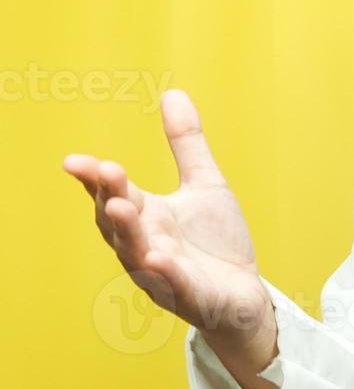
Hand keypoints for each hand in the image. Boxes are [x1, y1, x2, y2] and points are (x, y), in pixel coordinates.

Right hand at [63, 88, 273, 351]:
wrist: (243, 294)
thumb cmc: (215, 242)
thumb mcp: (205, 184)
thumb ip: (186, 144)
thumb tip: (172, 93)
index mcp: (146, 216)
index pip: (113, 194)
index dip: (95, 179)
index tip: (75, 160)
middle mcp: (145, 244)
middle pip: (120, 222)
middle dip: (111, 197)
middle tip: (107, 171)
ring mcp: (163, 274)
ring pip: (138, 252)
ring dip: (129, 231)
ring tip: (122, 208)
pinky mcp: (189, 295)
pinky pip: (174, 284)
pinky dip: (164, 272)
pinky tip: (158, 257)